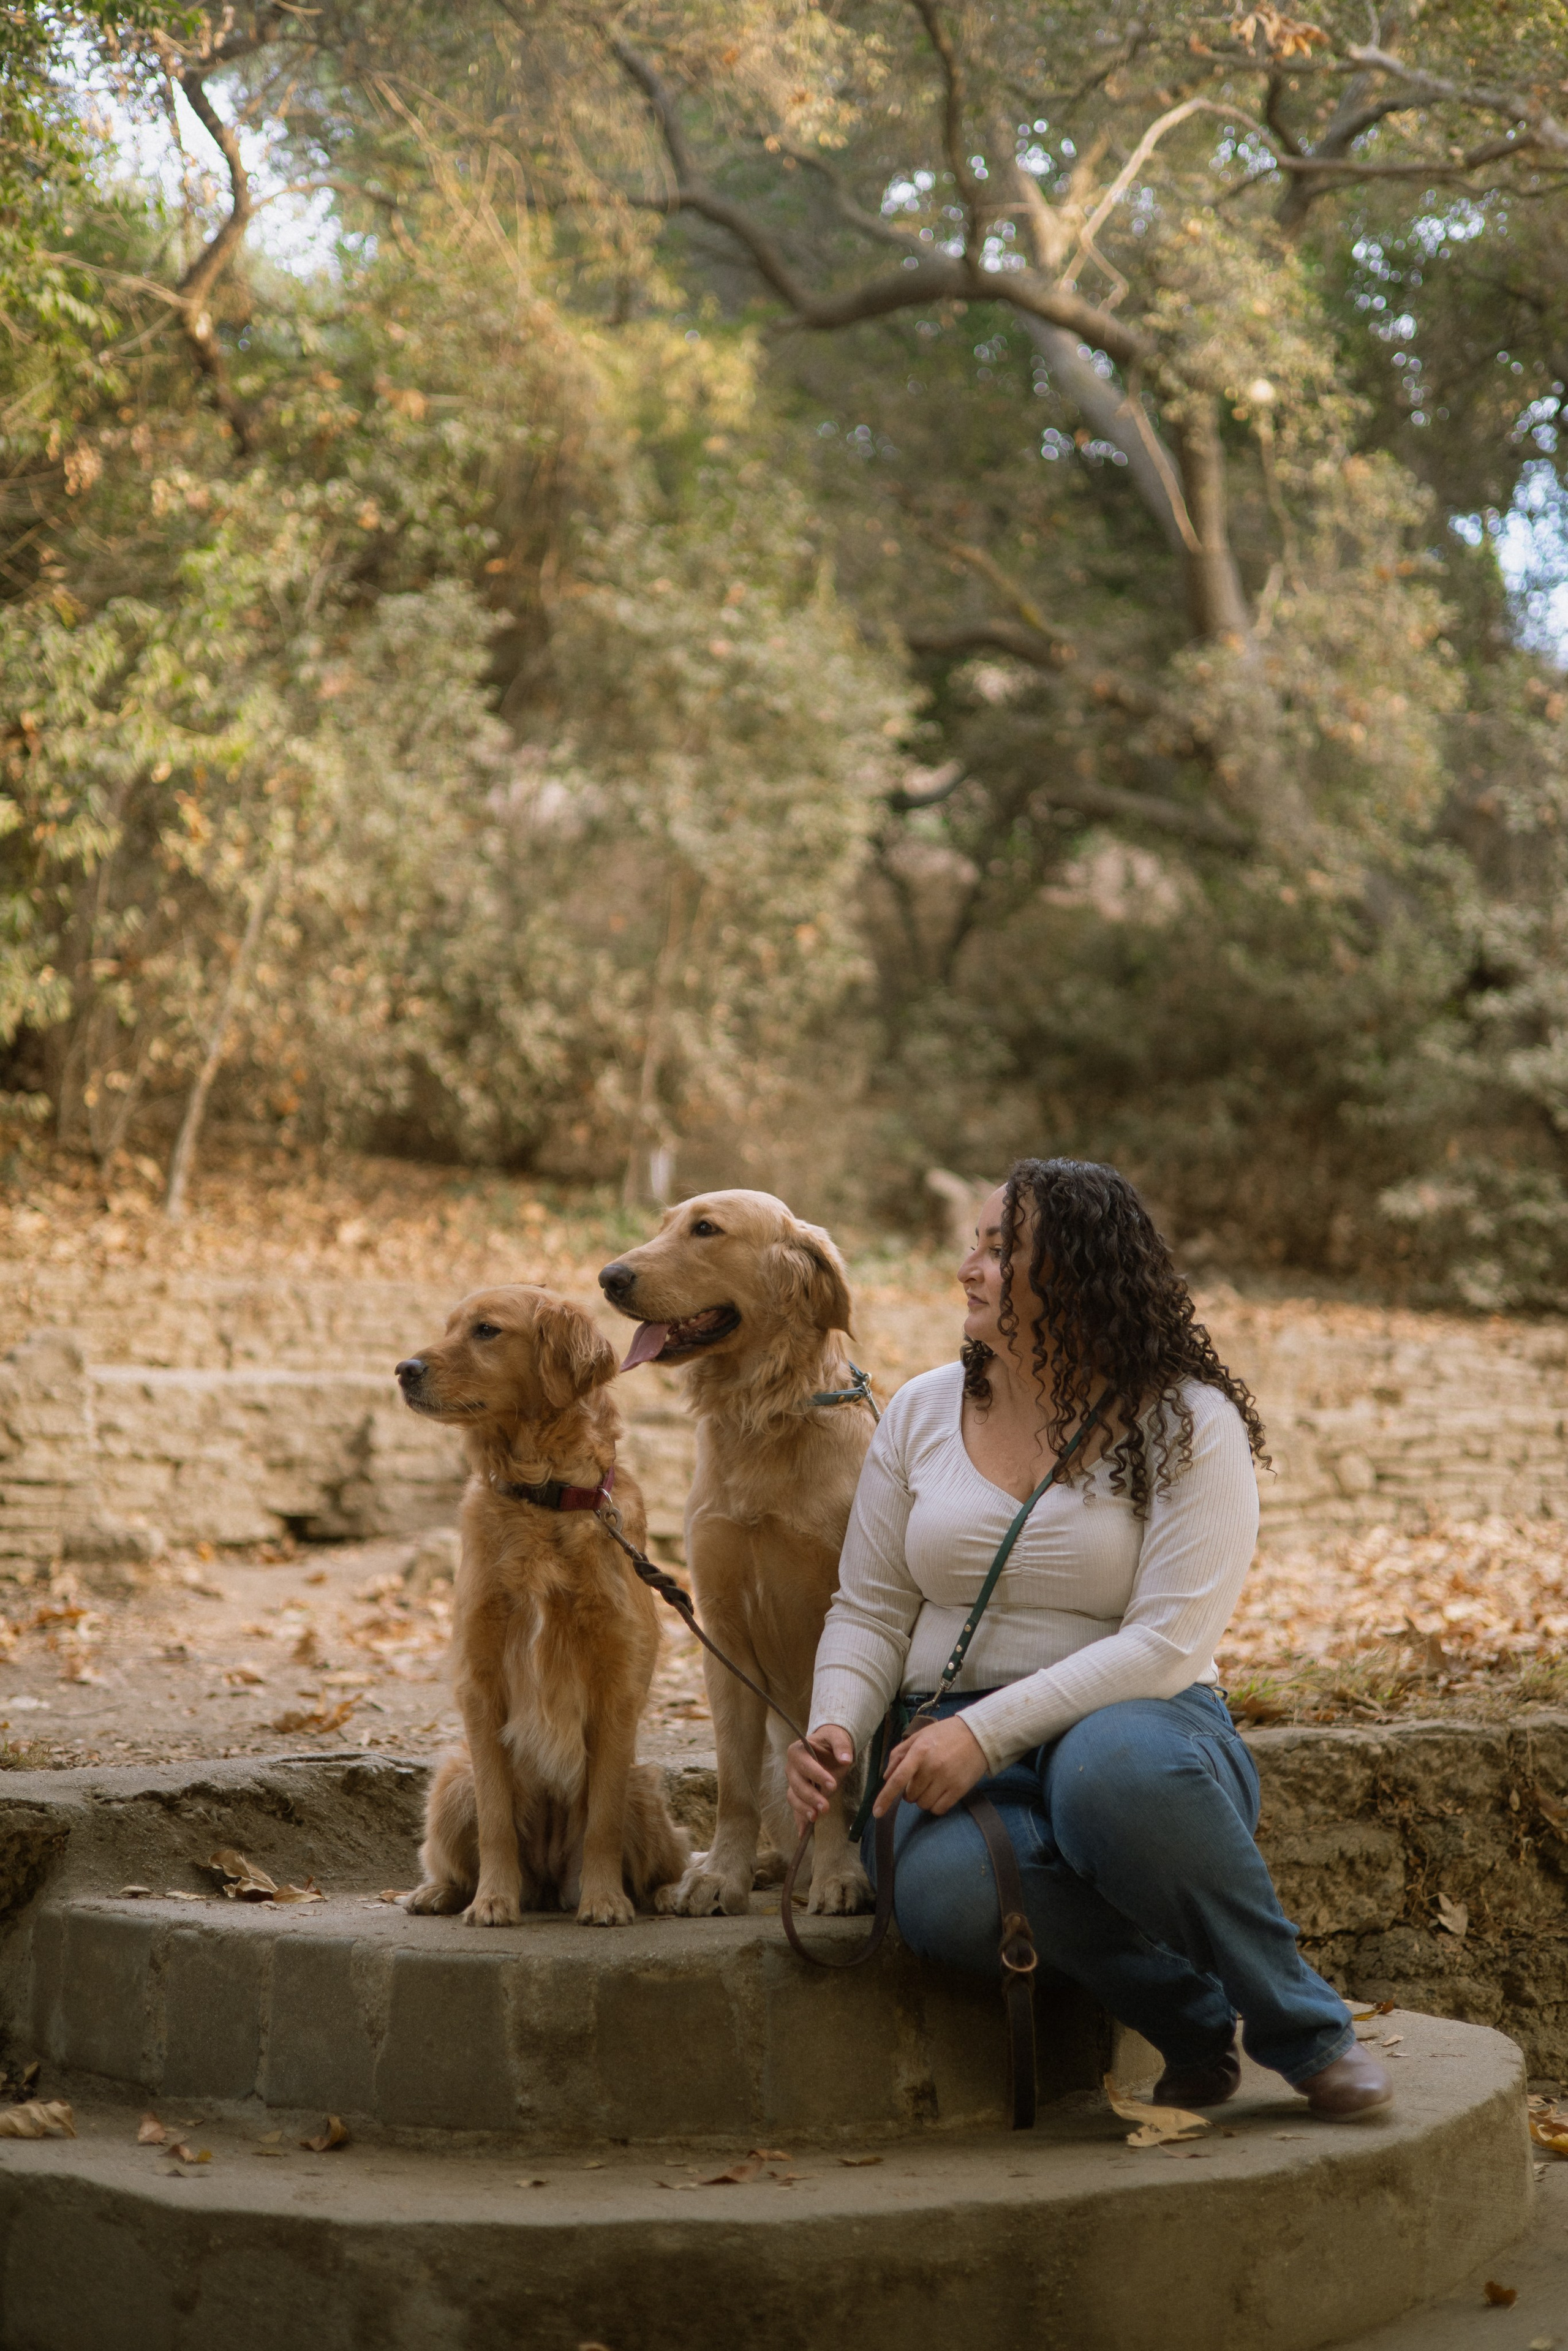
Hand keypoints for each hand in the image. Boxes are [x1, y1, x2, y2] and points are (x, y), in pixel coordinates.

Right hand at [786, 1726, 853, 1837]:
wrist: (827, 1747)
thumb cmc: (831, 1742)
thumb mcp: (838, 1737)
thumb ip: (841, 1745)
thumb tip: (846, 1759)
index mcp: (798, 1751)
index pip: (804, 1764)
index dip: (816, 1775)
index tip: (832, 1785)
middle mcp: (791, 1768)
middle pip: (797, 1784)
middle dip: (810, 1797)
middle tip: (825, 1807)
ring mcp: (793, 1782)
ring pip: (793, 1797)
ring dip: (803, 1809)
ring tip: (815, 1818)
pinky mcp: (798, 1795)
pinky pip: (796, 1808)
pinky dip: (799, 1821)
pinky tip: (803, 1834)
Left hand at [873, 1715, 987, 1818]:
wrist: (978, 1735)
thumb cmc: (945, 1734)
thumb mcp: (919, 1736)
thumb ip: (899, 1754)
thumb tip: (886, 1777)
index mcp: (919, 1751)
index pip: (898, 1779)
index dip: (885, 1797)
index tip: (876, 1812)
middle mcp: (932, 1767)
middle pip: (910, 1796)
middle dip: (910, 1792)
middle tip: (921, 1779)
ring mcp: (946, 1779)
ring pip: (923, 1804)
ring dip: (923, 1799)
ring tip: (932, 1784)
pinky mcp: (959, 1789)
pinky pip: (939, 1809)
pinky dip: (935, 1806)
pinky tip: (940, 1793)